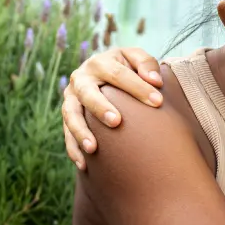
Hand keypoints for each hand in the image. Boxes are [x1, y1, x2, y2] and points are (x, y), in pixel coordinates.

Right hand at [62, 47, 162, 168]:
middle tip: (116, 122)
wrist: (105, 72)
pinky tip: (83, 164)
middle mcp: (81, 79)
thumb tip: (155, 81)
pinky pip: (66, 133)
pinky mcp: (69, 115)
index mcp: (99, 63)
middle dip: (100, 107)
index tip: (158, 102)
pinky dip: (73, 148)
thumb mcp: (136, 59)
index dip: (138, 87)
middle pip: (88, 93)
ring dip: (80, 131)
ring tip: (92, 148)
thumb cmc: (128, 67)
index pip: (118, 75)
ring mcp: (71, 98)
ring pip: (71, 114)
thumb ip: (147, 64)